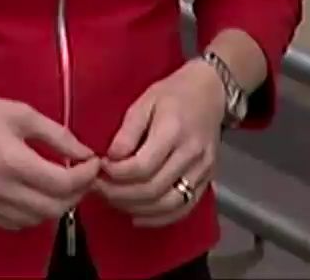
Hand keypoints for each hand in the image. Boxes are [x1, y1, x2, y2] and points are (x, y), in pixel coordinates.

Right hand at [0, 86, 100, 231]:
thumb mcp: (21, 113)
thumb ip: (57, 135)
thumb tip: (84, 152)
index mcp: (13, 161)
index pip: (63, 184)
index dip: (86, 176)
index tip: (93, 163)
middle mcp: (0, 189)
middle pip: (53, 208)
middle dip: (76, 194)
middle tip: (82, 176)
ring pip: (35, 220)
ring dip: (55, 206)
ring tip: (61, 185)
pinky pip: (13, 223)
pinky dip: (32, 214)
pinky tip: (35, 195)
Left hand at [95, 59, 226, 226]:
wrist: (210, 91)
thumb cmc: (174, 94)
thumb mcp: (145, 101)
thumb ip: (127, 132)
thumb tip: (111, 159)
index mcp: (173, 130)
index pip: (141, 166)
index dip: (115, 174)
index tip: (99, 168)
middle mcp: (191, 153)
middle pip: (152, 189)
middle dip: (119, 194)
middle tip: (99, 188)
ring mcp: (203, 169)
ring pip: (168, 204)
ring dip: (136, 208)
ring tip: (114, 201)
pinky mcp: (208, 179)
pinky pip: (184, 208)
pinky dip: (159, 218)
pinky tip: (137, 216)